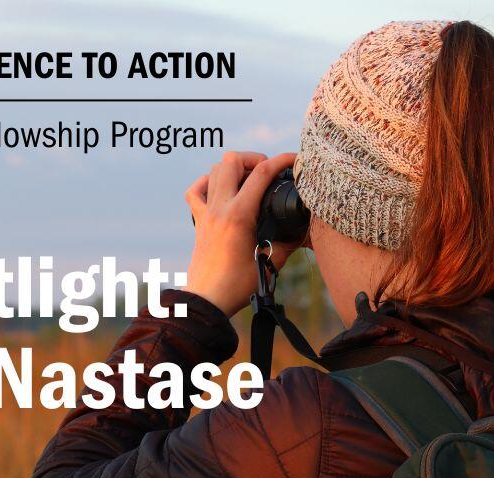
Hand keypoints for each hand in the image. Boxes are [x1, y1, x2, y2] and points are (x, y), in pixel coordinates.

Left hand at [183, 151, 298, 315]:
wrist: (208, 299)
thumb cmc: (238, 285)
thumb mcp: (273, 261)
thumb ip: (289, 241)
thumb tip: (303, 229)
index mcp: (239, 215)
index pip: (262, 174)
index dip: (282, 160)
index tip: (295, 160)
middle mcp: (220, 208)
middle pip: (231, 161)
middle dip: (254, 158)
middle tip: (269, 171)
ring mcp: (206, 213)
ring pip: (214, 171)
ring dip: (234, 168)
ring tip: (250, 179)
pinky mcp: (198, 221)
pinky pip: (195, 191)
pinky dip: (207, 182)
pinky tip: (220, 188)